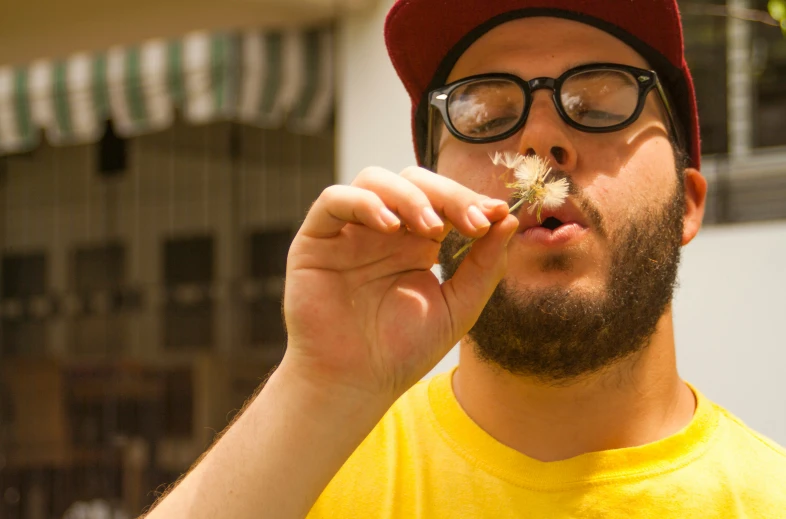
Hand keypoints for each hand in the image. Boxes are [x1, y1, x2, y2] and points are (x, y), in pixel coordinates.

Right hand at [282, 166, 517, 400]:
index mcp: (416, 242)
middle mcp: (383, 231)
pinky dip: (363, 203)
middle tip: (471, 222)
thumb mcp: (457, 308)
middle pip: (413, 180)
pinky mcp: (316, 239)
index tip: (496, 214)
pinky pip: (333, 200)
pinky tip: (388, 228)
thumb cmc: (403, 351)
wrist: (356, 384)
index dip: (469, 199)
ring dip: (409, 197)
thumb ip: (484, 266)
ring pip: (374, 180)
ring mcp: (349, 232)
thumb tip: (508, 218)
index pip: (442, 199)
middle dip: (447, 194)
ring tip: (431, 229)